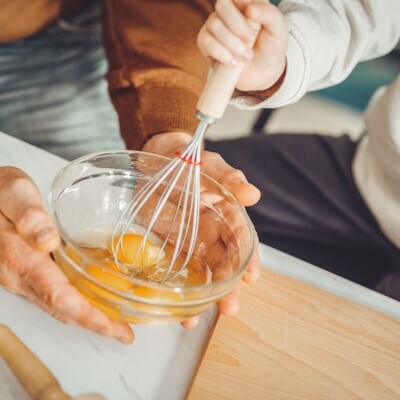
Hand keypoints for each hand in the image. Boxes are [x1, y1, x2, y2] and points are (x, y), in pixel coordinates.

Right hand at [0, 167, 133, 343]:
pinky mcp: (24, 275)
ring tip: (115, 324)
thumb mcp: (13, 191)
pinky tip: (91, 303)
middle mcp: (18, 275)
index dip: (88, 315)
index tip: (113, 327)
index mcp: (19, 257)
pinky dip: (75, 306)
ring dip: (86, 319)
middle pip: (61, 309)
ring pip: (56, 307)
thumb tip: (47, 239)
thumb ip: (28, 214)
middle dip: (95, 324)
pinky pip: (51, 297)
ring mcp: (19, 278)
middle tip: (124, 333)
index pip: (58, 296)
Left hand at [143, 132, 260, 327]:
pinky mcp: (169, 246)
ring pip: (202, 273)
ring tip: (196, 318)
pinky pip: (176, 271)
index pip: (242, 239)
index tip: (250, 278)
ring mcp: (191, 242)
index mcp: (226, 214)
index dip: (248, 259)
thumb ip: (228, 178)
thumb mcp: (209, 165)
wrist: (158, 156)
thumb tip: (252, 194)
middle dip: (228, 287)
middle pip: (224, 263)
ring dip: (202, 296)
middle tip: (229, 308)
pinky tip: (176, 309)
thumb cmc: (189, 160)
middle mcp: (212, 232)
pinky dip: (177, 291)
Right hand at [197, 0, 287, 91]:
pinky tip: (234, 62)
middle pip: (222, 5)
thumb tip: (250, 9)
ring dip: (232, 43)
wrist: (261, 73)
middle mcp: (227, 11)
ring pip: (214, 25)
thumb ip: (269, 14)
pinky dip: (220, 53)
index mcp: (244, 2)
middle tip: (250, 40)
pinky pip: (205, 42)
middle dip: (237, 25)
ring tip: (247, 56)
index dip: (243, 3)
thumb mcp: (278, 29)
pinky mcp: (206, 43)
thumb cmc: (270, 47)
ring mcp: (214, 26)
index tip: (253, 19)